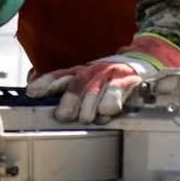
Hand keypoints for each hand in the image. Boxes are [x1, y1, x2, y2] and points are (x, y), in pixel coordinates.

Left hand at [24, 33, 179, 123]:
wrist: (147, 63)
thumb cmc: (113, 78)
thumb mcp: (91, 81)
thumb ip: (72, 90)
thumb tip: (44, 99)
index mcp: (83, 70)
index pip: (61, 75)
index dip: (46, 83)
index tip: (32, 92)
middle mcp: (95, 69)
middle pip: (78, 83)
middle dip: (69, 100)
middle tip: (63, 115)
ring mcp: (112, 73)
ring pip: (97, 87)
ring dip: (90, 103)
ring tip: (85, 118)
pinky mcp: (130, 80)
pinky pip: (119, 90)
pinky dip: (112, 100)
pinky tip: (107, 111)